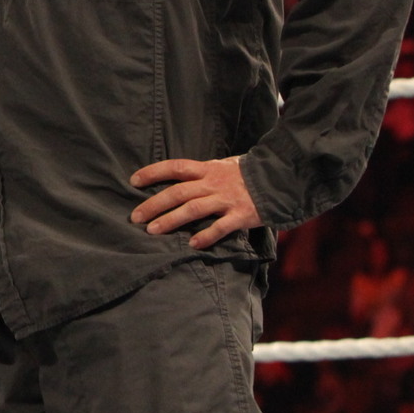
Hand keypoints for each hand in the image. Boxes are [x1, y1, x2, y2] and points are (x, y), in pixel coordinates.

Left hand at [129, 155, 263, 249]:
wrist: (280, 179)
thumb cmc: (247, 175)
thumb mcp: (223, 167)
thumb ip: (203, 174)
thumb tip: (178, 180)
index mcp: (207, 169)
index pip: (175, 167)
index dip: (153, 172)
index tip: (134, 181)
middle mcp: (213, 183)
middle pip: (178, 192)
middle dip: (154, 204)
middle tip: (135, 217)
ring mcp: (226, 199)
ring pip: (193, 209)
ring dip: (171, 220)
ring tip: (153, 231)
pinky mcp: (241, 215)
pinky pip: (220, 227)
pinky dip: (206, 236)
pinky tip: (192, 245)